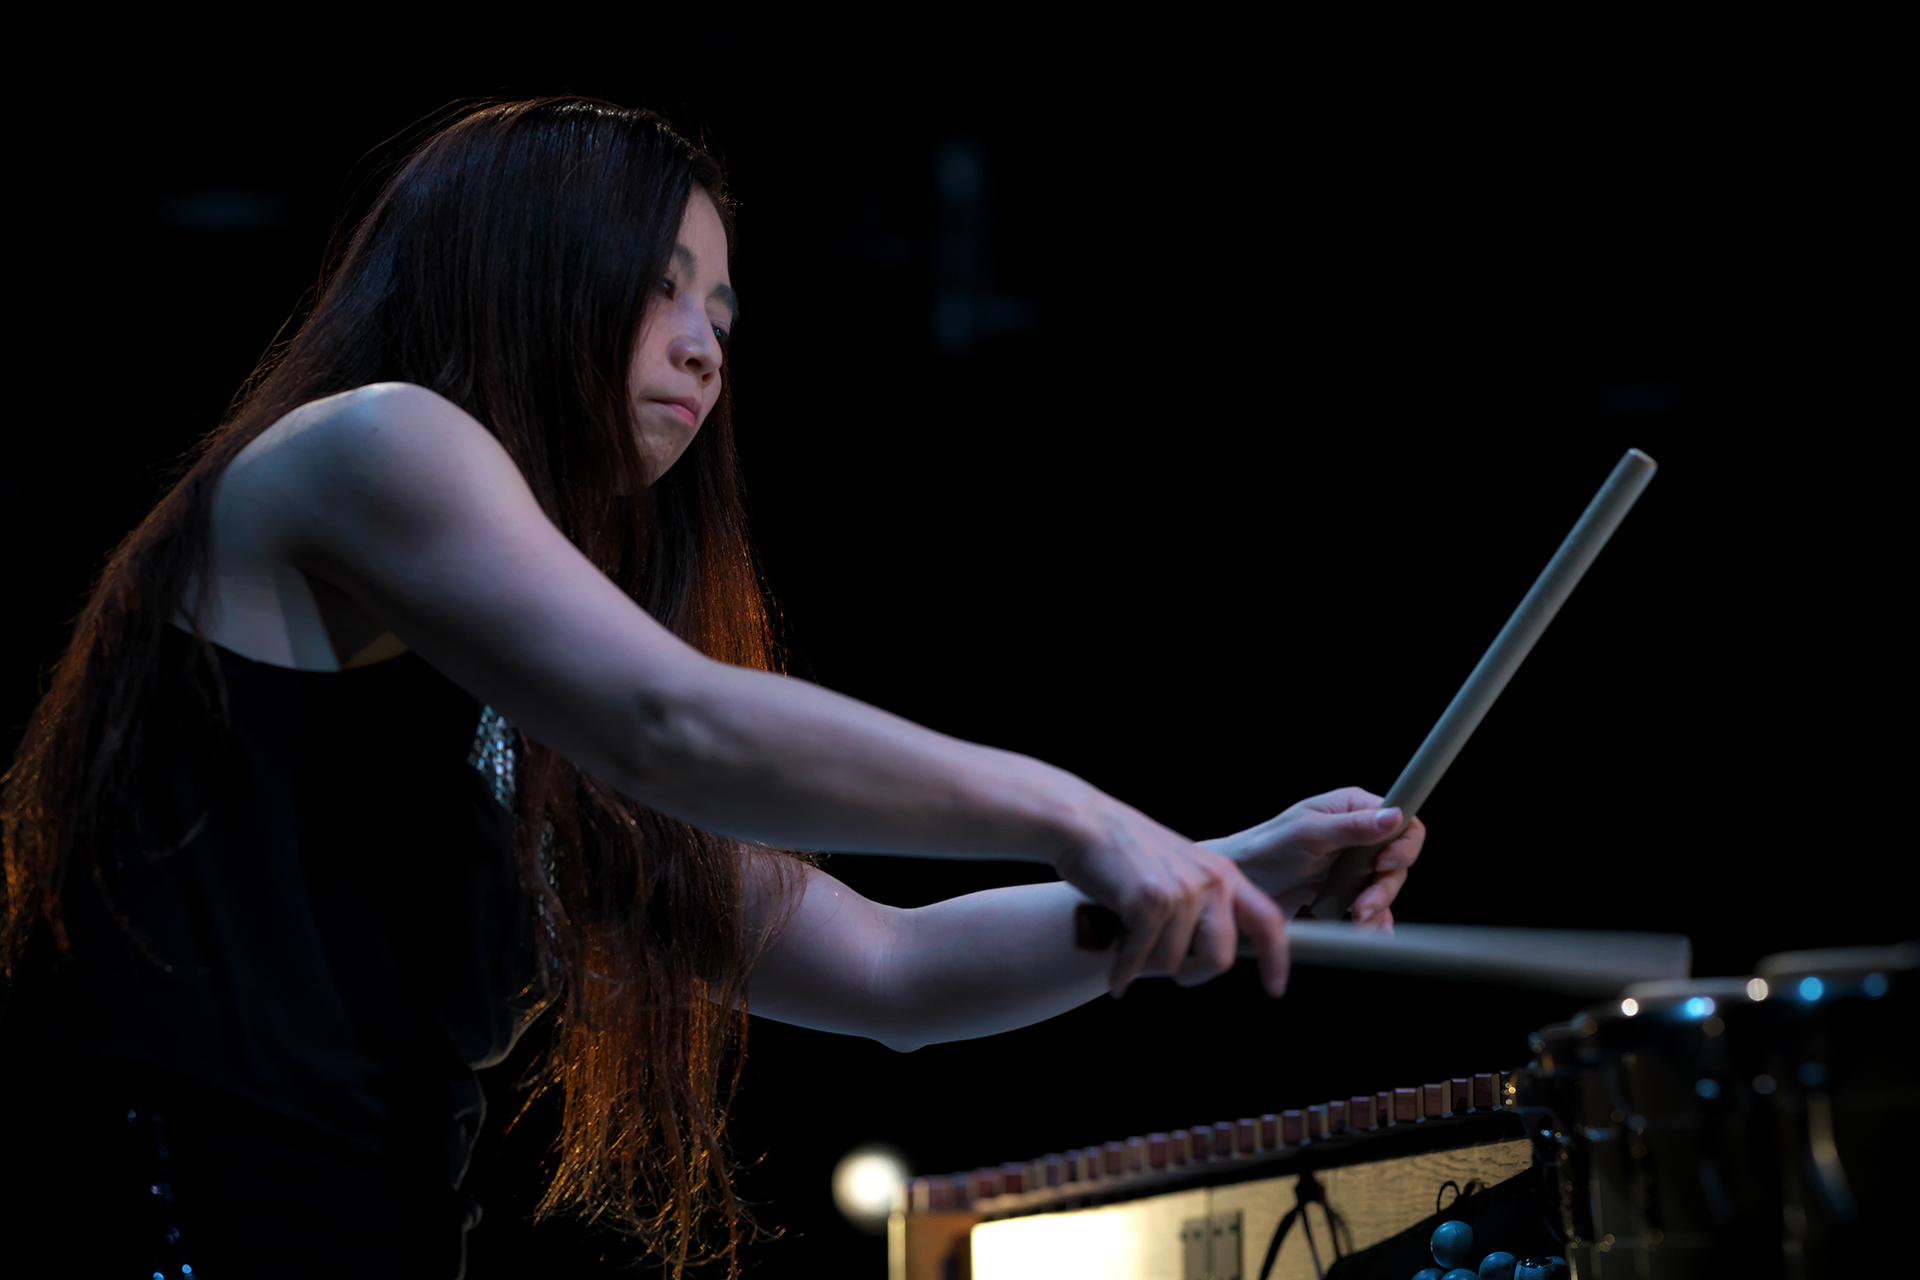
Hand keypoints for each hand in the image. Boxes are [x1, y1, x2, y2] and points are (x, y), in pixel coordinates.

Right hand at [1056, 799, 1289, 998]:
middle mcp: (1210, 882)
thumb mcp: (1180, 868)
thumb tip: (1209, 955)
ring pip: (1172, 963)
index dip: (1275, 959)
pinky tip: (1116, 979)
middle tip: (1173, 972)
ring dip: (1146, 965)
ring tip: (1129, 944)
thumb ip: (1202, 902)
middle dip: (1192, 975)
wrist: (1084, 824)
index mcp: (1222, 874)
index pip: (1267, 919)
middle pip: (1219, 959)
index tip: (1274, 988)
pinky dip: (1123, 973)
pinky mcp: (1149, 902)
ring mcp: (1181, 892)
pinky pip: (1139, 959)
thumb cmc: (1124, 850)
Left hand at [1201, 787, 1425, 925]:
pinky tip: (1366, 930)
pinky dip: (1371, 920)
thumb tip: (1393, 816)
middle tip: (1362, 906)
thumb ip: (1352, 827)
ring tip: (1356, 920)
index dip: (1403, 844)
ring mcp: (1352, 864)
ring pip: (1386, 887)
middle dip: (1384, 887)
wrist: (1242, 884)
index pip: (1402, 820)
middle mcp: (1357, 834)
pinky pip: (1371, 906)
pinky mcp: (1345, 890)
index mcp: (1352, 808)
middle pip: (1398, 861)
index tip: (1385, 864)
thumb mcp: (1308, 833)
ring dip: (1376, 907)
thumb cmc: (1265, 848)